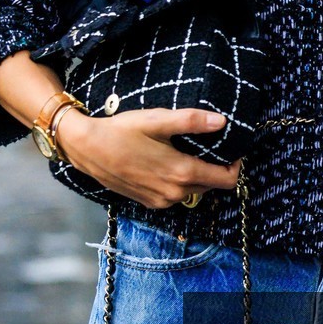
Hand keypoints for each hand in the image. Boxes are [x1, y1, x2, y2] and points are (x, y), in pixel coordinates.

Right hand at [59, 106, 241, 208]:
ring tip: (187, 153)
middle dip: (216, 169)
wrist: (87, 148)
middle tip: (209, 147)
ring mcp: (162, 201)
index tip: (232, 150)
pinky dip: (179, 183)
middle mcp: (175, 193)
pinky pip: (176, 196)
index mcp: (181, 172)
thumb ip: (191, 121)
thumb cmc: (121, 131)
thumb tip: (222, 122)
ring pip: (194, 191)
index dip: (235, 165)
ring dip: (197, 176)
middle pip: (212, 186)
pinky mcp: (150, 203)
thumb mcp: (157, 120)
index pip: (226, 180)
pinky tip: (167, 164)